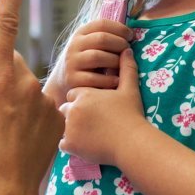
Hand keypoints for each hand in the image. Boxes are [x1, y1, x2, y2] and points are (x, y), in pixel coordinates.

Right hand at [0, 0, 64, 194]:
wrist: (3, 188)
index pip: (4, 23)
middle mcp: (24, 79)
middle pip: (10, 66)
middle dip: (0, 80)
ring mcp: (44, 98)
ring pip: (26, 89)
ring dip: (16, 103)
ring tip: (4, 135)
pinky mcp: (59, 115)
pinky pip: (41, 107)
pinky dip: (32, 119)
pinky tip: (23, 141)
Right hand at [46, 19, 132, 105]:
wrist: (64, 82)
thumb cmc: (87, 62)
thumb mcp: (91, 45)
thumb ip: (106, 37)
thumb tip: (132, 33)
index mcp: (81, 33)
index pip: (101, 23)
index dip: (119, 28)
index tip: (131, 36)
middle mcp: (74, 45)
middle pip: (101, 38)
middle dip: (120, 44)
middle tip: (128, 51)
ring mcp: (72, 62)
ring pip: (97, 57)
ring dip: (115, 61)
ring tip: (123, 66)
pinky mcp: (72, 80)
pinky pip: (94, 78)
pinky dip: (109, 80)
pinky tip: (117, 81)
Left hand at [59, 48, 146, 167]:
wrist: (131, 141)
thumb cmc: (131, 114)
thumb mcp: (130, 89)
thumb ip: (126, 68)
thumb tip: (126, 50)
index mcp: (84, 94)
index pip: (74, 94)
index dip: (83, 100)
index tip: (94, 107)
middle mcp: (73, 108)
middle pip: (66, 109)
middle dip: (75, 114)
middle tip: (90, 122)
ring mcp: (69, 127)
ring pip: (63, 126)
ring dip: (72, 129)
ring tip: (88, 134)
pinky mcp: (70, 144)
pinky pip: (63, 143)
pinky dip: (71, 144)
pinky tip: (84, 144)